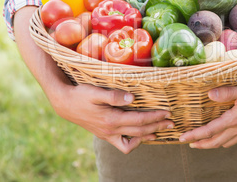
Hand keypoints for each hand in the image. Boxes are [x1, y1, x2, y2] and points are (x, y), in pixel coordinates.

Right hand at [52, 83, 173, 153]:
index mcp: (111, 119)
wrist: (65, 104)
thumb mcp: (96, 92)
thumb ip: (114, 96)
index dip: (155, 117)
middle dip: (157, 127)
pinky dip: (133, 141)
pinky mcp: (105, 135)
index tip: (167, 113)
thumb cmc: (81, 95)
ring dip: (148, 136)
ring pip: (132, 141)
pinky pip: (122, 144)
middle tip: (171, 123)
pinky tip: (139, 136)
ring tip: (159, 131)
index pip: (139, 120)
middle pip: (140, 132)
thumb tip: (132, 98)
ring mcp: (108, 135)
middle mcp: (111, 130)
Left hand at [179, 79, 236, 148]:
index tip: (183, 137)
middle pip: (216, 142)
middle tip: (188, 143)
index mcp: (235, 119)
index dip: (195, 135)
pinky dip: (224, 141)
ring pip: (225, 143)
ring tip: (202, 142)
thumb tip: (209, 94)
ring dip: (212, 144)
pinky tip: (223, 137)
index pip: (210, 131)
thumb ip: (227, 93)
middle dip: (201, 143)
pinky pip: (235, 140)